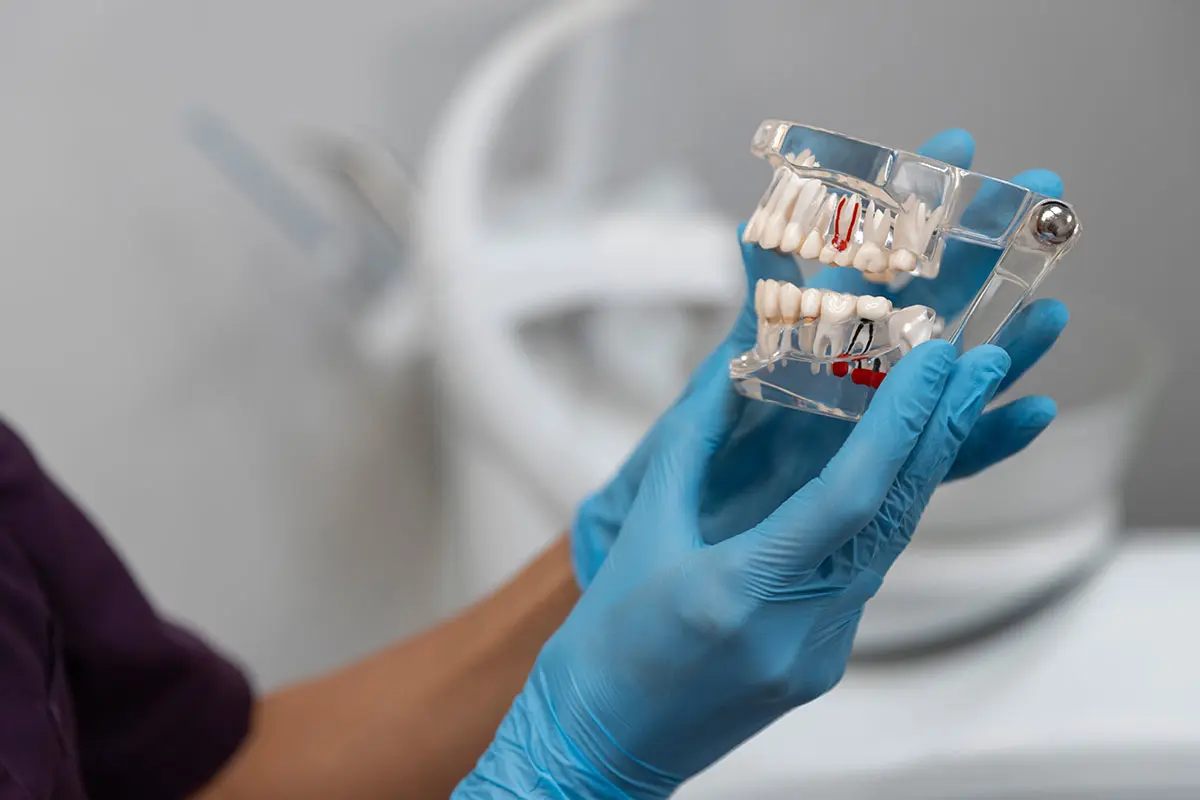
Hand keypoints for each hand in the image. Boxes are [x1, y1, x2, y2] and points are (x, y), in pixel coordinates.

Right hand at [457, 340, 1011, 797]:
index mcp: (740, 589)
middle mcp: (796, 630)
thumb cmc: (605, 640)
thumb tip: (735, 367)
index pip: (850, 495)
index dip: (902, 421)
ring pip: (886, 548)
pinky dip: (878, 520)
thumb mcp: (642, 531)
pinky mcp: (821, 668)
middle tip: (983, 361)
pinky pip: (862, 581)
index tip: (937, 357)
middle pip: (893, 517)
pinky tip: (887, 477)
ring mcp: (817, 657)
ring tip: (948, 403)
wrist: (601, 747)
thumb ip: (693, 443)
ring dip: (917, 473)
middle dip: (943, 431)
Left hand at [572, 129, 1067, 583]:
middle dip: (980, 257)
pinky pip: (943, 464)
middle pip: (924, 309)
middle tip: (1045, 196)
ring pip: (948, 382)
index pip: (867, 266)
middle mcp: (843, 381)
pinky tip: (1033, 414)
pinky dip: (987, 440)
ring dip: (1003, 346)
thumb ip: (750, 318)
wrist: (666, 550)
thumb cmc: (676, 464)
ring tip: (1050, 313)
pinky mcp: (875, 488)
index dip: (911, 210)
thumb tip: (753, 234)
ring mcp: (864, 433)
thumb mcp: (713, 379)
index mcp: (804, 346)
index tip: (955, 149)